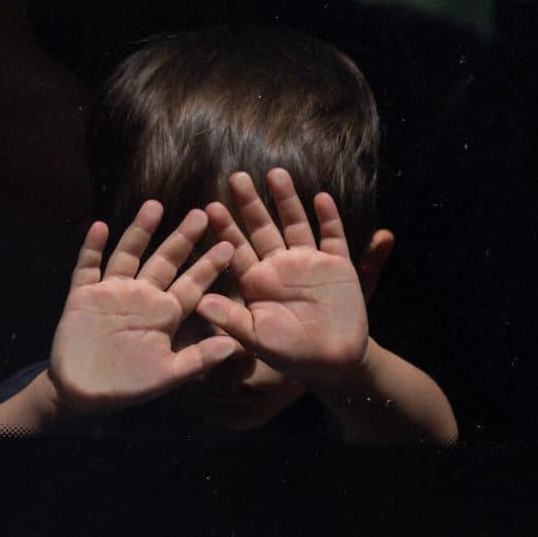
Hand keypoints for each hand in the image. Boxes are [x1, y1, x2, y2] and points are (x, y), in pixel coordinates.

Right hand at [48, 201, 240, 415]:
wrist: (84, 394)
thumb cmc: (129, 384)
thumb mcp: (168, 374)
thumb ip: (198, 359)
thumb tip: (234, 347)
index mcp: (164, 313)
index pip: (191, 285)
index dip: (209, 266)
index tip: (230, 245)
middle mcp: (142, 296)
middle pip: (165, 260)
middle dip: (182, 238)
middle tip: (202, 214)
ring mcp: (112, 292)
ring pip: (129, 254)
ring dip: (140, 231)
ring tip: (155, 205)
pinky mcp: (83, 295)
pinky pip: (87, 267)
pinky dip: (92, 248)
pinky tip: (100, 227)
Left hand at [196, 169, 369, 389]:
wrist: (333, 362)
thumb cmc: (290, 353)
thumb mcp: (256, 338)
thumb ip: (231, 319)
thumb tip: (200, 303)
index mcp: (257, 281)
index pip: (237, 249)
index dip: (225, 228)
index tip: (209, 207)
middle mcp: (280, 266)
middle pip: (263, 228)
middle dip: (250, 204)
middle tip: (236, 178)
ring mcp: (309, 262)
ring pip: (295, 224)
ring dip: (286, 200)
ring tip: (275, 174)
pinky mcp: (337, 264)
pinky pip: (332, 236)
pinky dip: (328, 218)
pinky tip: (321, 198)